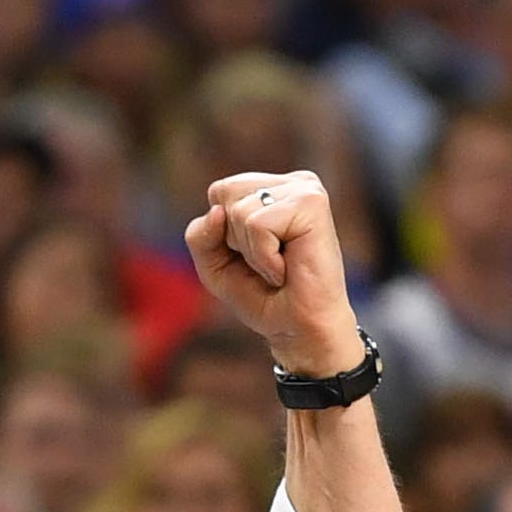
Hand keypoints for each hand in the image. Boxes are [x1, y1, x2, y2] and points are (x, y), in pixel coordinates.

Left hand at [184, 171, 361, 378]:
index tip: (252, 255)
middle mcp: (292, 183)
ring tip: (277, 267)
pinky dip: (263, 257)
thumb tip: (216, 211)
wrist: (296, 328)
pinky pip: (257, 225)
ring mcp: (305, 189)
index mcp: (272, 189)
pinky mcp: (312, 203)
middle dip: (233, 239)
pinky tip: (285, 269)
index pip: (219, 191)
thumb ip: (200, 236)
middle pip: (224, 194)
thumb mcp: (214, 265)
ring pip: (239, 212)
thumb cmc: (262, 296)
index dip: (222, 233)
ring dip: (251, 252)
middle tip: (266, 262)